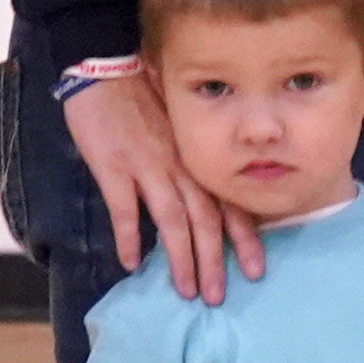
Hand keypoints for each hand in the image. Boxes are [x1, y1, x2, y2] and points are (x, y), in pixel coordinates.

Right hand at [64, 65, 253, 304]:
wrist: (107, 66)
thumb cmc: (146, 95)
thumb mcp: (182, 128)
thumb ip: (193, 162)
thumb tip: (204, 199)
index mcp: (199, 158)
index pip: (229, 203)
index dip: (244, 238)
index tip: (256, 269)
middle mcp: (181, 166)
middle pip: (205, 221)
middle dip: (215, 261)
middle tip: (220, 296)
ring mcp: (148, 167)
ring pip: (172, 221)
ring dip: (180, 259)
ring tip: (186, 290)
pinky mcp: (114, 166)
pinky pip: (124, 208)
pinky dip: (129, 237)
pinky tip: (130, 263)